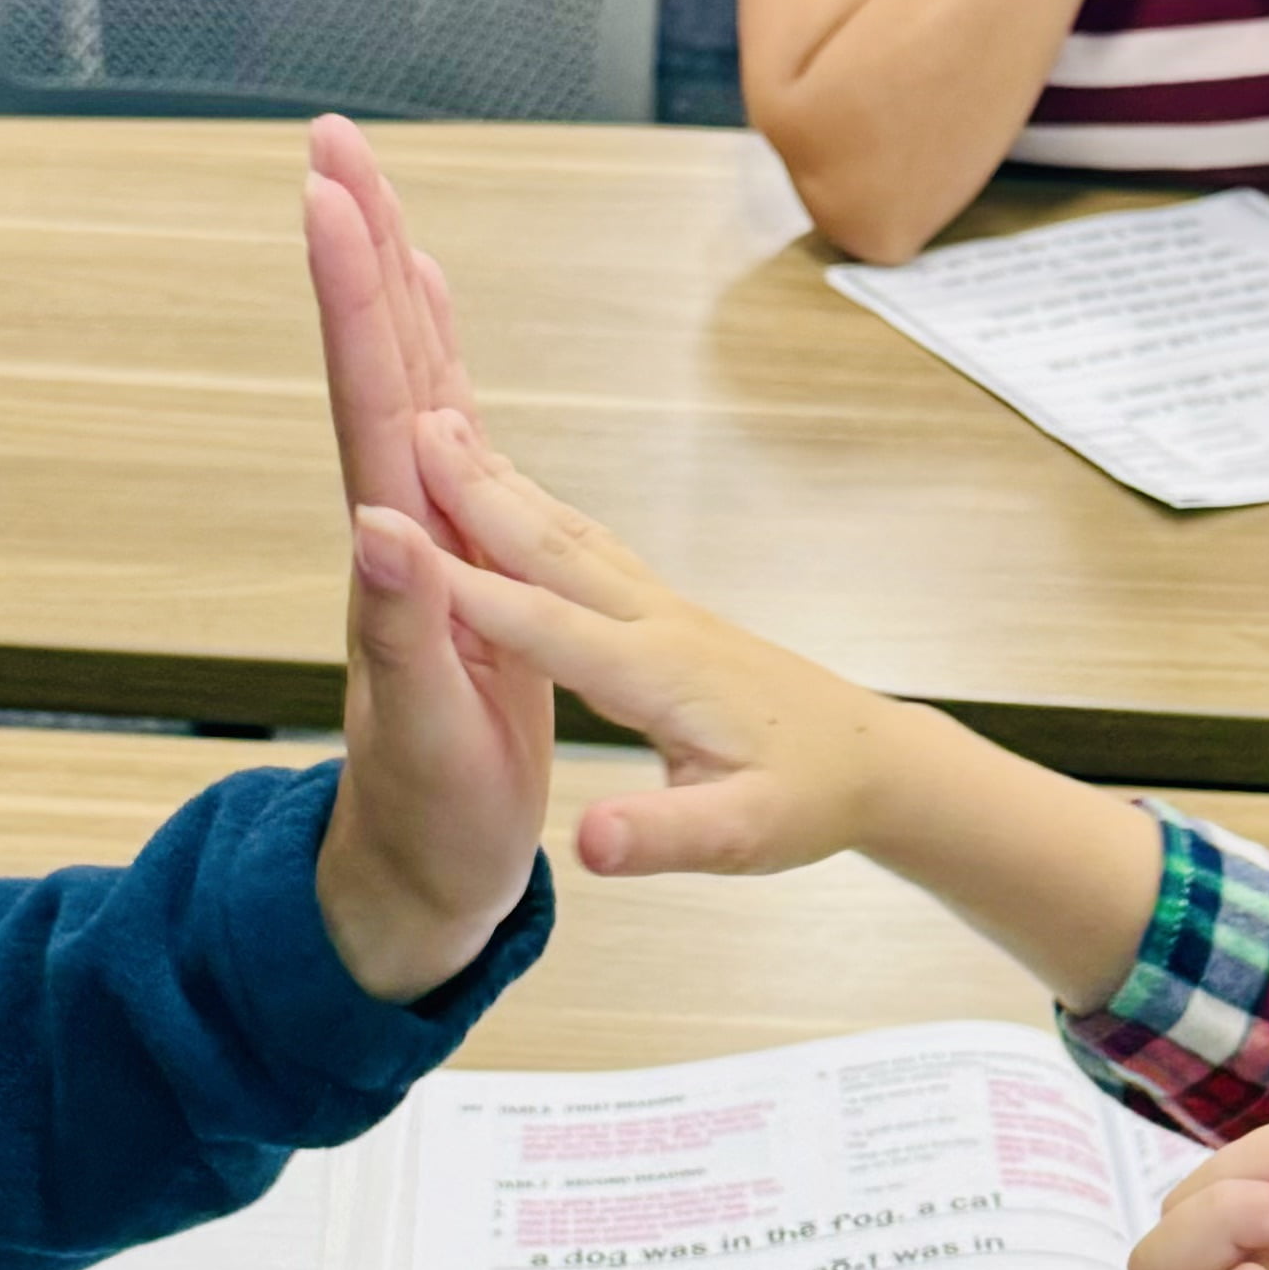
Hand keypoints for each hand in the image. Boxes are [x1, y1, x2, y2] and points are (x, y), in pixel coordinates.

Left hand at [303, 120, 548, 999]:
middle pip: (376, 364)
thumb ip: (410, 640)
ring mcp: (428, 536)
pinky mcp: (461, 557)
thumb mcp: (428, 746)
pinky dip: (434, 355)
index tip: (333, 200)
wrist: (416, 880)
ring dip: (387, 283)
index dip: (357, 303)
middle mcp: (401, 527)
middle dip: (358, 251)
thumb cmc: (429, 825)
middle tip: (334, 140)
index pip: (371, 406)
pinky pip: (445, 431)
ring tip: (371, 188)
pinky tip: (428, 309)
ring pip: (405, 382)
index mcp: (399, 561)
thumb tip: (383, 532)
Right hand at [349, 411, 908, 880]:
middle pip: (551, 547)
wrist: (876, 761)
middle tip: (405, 425)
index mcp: (661, 674)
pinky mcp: (666, 610)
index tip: (392, 542)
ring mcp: (663, 608)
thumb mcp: (742, 839)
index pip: (545, 624)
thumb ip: (664, 838)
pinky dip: (534, 510)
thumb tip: (588, 844)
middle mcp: (657, 624)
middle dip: (473, 491)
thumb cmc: (810, 799)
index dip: (464, 587)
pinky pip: (586, 546)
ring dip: (499, 482)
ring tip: (437, 428)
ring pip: (567, 533)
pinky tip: (507, 492)